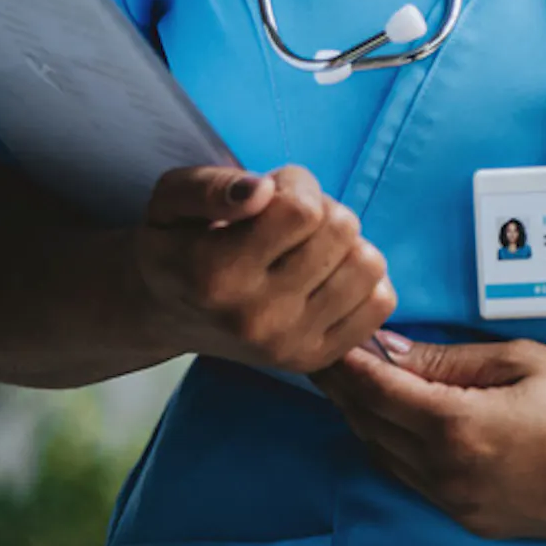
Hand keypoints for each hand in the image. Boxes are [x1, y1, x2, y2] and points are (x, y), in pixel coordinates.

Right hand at [133, 164, 395, 374]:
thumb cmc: (175, 242)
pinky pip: (380, 303)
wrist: (165, 312)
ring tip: (306, 248)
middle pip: (341, 231)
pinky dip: (362, 280)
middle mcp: (254, 318)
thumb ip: (211, 187)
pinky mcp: (314, 360)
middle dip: (321, 211)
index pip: (303, 209)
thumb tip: (262, 191)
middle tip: (287, 223)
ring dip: (344, 244)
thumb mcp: (171, 199)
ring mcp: (288, 346)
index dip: (294, 185)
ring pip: (368, 265)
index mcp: (215, 274)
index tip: (270, 195)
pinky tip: (325, 276)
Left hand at [314, 336, 545, 539]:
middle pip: (371, 429)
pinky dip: (397, 447)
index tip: (325, 336)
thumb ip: (448, 361)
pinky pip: (418, 481)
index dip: (344, 363)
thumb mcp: (523, 361)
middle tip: (330, 348)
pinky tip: (399, 418)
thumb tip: (388, 350)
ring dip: (368, 420)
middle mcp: (452, 479)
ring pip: (388, 460)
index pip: (375, 393)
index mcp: (461, 430)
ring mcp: (464, 508)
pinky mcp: (479, 521)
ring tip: (356, 378)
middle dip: (346, 389)